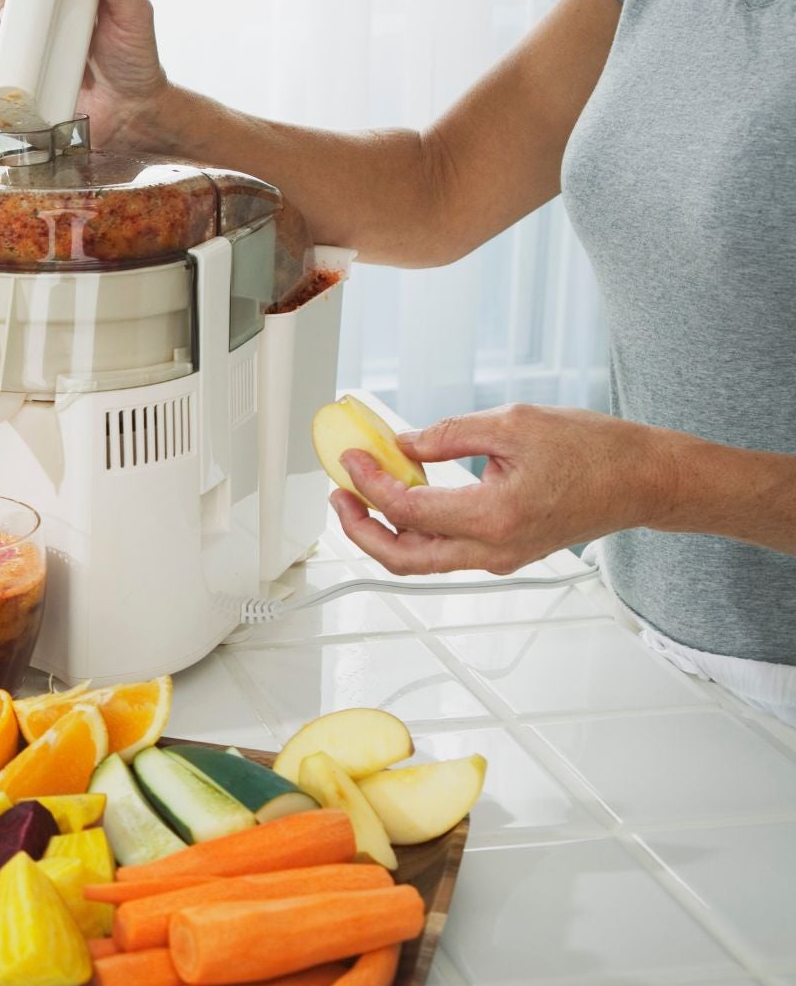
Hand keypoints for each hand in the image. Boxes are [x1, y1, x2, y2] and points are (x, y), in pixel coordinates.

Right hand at [0, 0, 167, 146]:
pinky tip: (8, 41)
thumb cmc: (137, 61)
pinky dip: (2, 39)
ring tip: (16, 12)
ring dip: (5, 1)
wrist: (129, 113)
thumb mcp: (134, 14)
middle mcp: (61, 2)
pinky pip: (8, 43)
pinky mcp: (32, 60)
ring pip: (12, 4)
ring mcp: (44, 31)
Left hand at [330, 404, 667, 575]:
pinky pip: (445, 553)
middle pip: (402, 558)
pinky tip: (404, 499)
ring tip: (360, 498)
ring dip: (383, 535)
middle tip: (339, 497)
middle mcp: (493, 549)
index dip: (369, 484)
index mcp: (494, 517)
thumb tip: (403, 446)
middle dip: (359, 531)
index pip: (408, 511)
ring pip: (422, 562)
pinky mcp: (504, 554)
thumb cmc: (596, 450)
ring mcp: (499, 558)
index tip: (351, 460)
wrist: (645, 480)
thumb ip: (450, 436)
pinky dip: (415, 532)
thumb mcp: (515, 423)